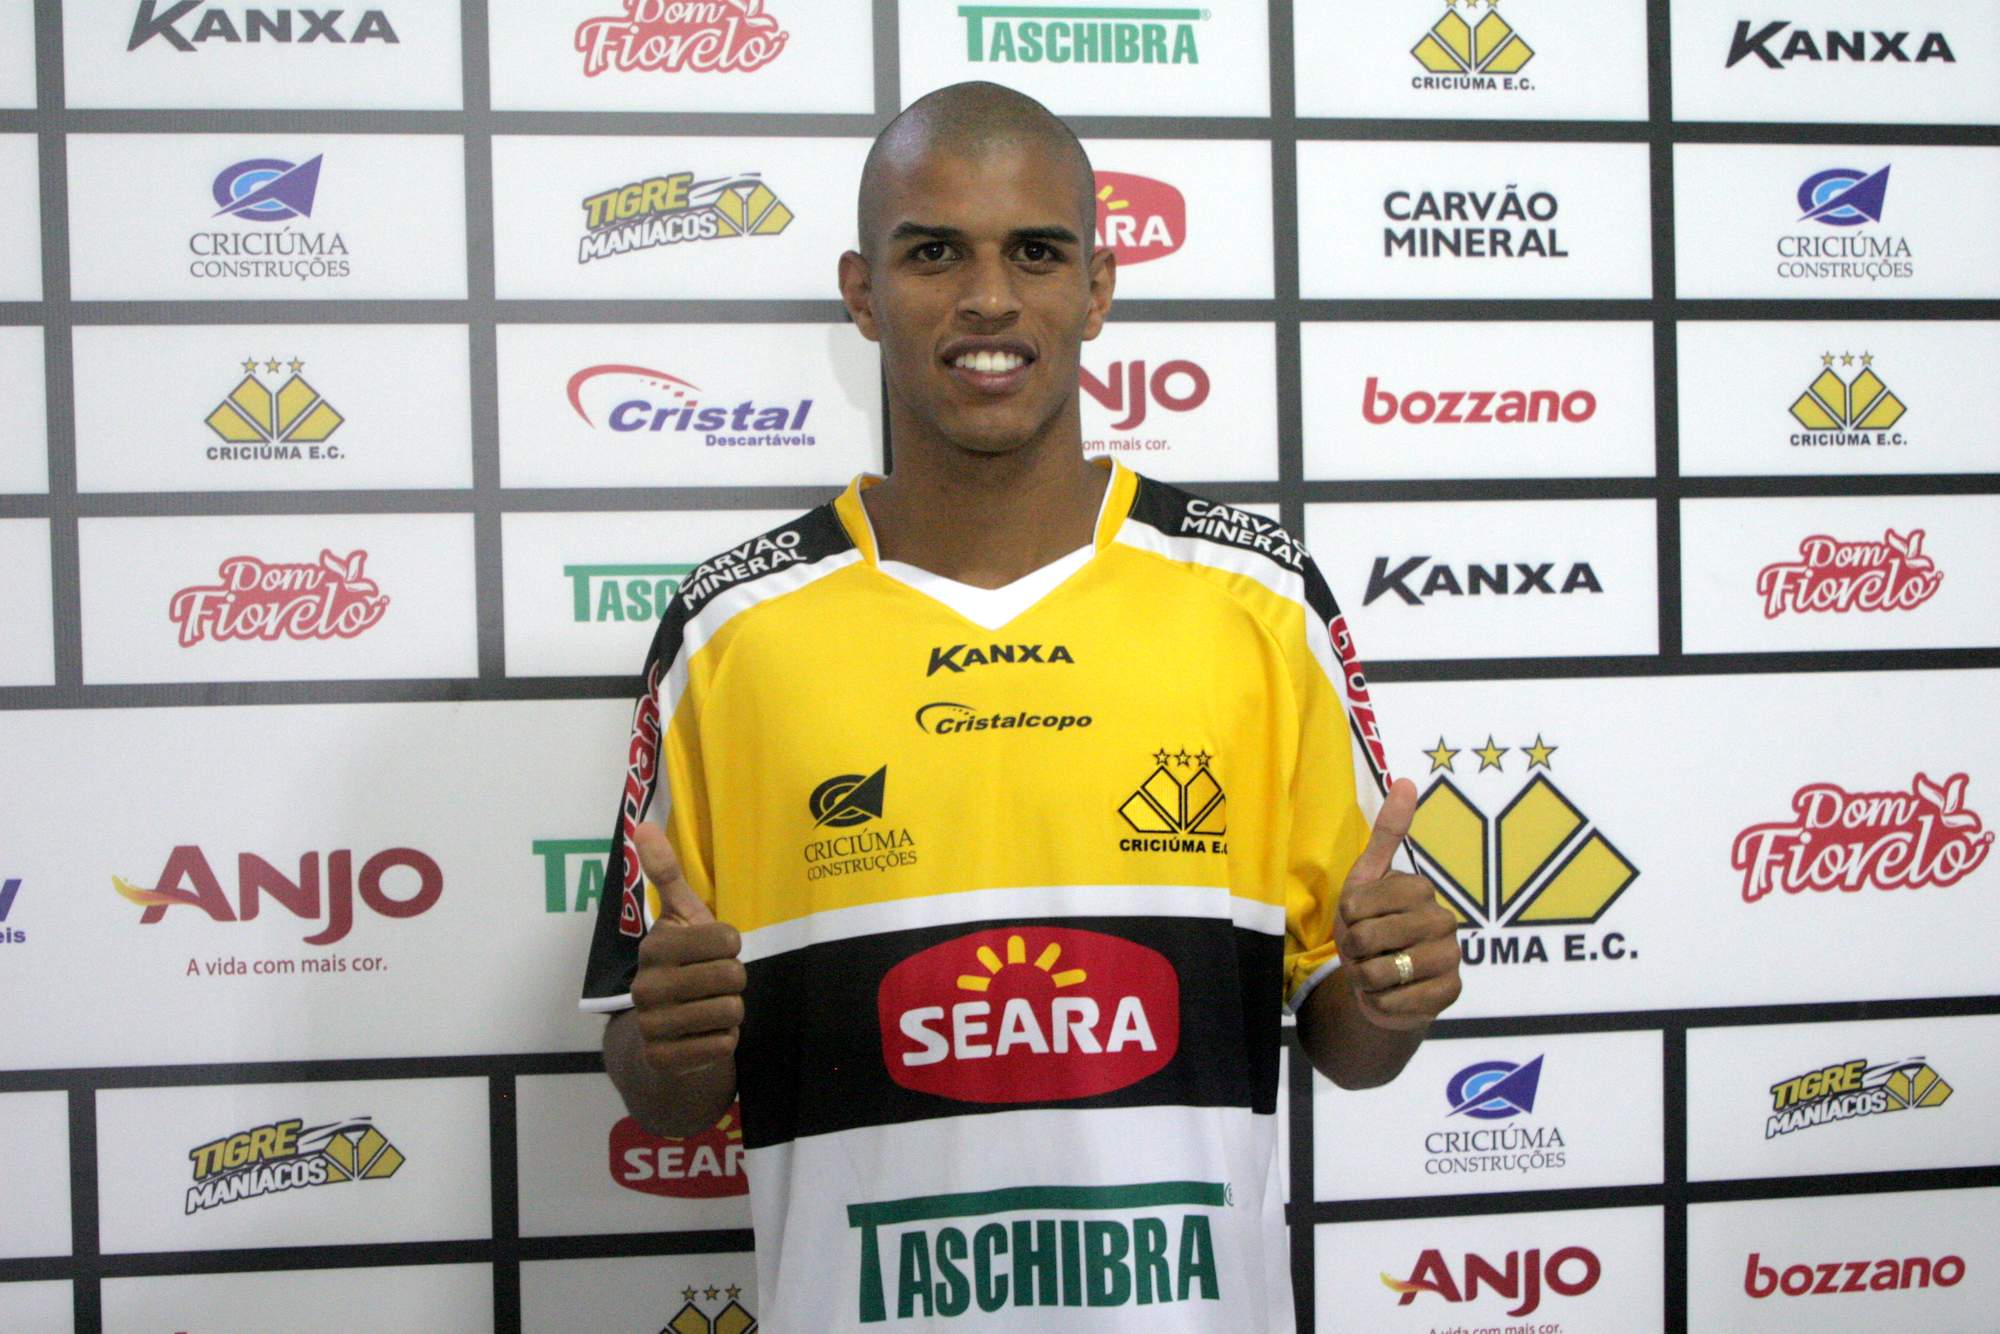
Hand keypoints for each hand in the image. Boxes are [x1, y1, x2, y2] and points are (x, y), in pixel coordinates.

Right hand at [628, 823, 744, 1076]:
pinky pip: (722, 1047)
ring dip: (732, 1011)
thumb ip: (667, 873)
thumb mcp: (680, 917)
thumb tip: (641, 824)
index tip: (716, 949)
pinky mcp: (663, 1059)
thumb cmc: (683, 965)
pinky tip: (707, 1034)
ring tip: (712, 1006)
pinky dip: (725, 1041)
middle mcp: (645, 986)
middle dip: (735, 981)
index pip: (727, 939)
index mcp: (654, 947)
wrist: (662, 1033)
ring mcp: (651, 1025)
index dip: (732, 945)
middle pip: (732, 977)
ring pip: (730, 1012)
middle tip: (717, 983)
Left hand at [1333, 778, 1461, 1030]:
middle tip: (1365, 950)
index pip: (1357, 905)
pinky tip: (1391, 995)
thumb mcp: (1367, 880)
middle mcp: (1445, 921)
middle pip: (1367, 938)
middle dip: (1352, 950)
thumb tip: (1405, 779)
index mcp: (1421, 890)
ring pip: (1379, 972)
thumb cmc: (1372, 928)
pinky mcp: (1450, 995)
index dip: (1345, 917)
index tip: (1357, 919)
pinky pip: (1393, 1002)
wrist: (1384, 985)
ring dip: (1363, 977)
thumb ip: (1387, 835)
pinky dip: (1378, 1002)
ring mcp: (1450, 959)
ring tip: (1377, 972)